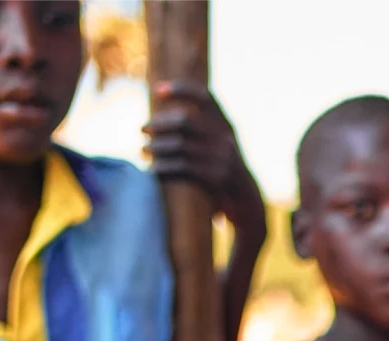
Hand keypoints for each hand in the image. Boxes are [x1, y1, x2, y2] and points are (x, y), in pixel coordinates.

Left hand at [145, 81, 265, 237]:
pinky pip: (181, 169)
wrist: (246, 202)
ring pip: (180, 146)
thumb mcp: (218, 145)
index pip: (205, 98)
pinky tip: (152, 171)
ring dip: (156, 148)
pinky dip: (163, 169)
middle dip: (159, 124)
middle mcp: (225, 139)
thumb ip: (199, 129)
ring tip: (143, 151)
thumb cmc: (223, 169)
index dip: (181, 89)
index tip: (157, 91)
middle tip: (142, 129)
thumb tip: (161, 119)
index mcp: (226, 126)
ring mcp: (222, 159)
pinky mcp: (216, 179)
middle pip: (185, 121)